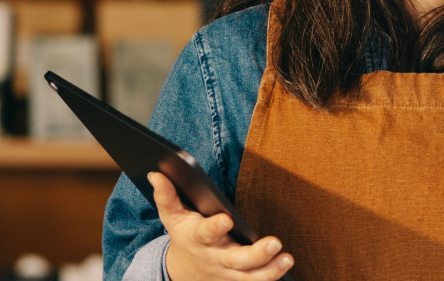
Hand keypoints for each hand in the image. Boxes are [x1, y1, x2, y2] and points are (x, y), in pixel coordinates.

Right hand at [151, 172, 292, 279]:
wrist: (184, 272)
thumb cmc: (184, 236)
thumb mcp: (172, 217)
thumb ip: (166, 196)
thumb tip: (157, 174)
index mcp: (198, 239)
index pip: (205, 232)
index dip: (215, 227)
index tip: (226, 219)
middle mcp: (215, 258)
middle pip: (236, 260)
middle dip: (256, 254)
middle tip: (275, 242)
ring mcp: (228, 274)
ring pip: (250, 277)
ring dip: (271, 270)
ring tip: (287, 258)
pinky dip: (271, 278)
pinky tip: (285, 266)